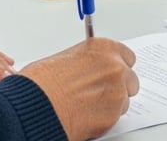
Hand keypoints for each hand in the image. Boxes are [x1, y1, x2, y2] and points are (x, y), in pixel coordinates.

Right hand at [22, 38, 138, 140]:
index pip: (126, 56)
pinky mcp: (113, 116)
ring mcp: (117, 93)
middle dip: (118, 86)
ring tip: (88, 106)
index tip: (111, 72)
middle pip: (130, 79)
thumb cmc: (41, 82)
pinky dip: (104, 119)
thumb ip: (85, 62)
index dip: (118, 65)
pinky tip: (86, 116)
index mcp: (103, 48)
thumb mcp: (63, 58)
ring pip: (124, 100)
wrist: (36, 105)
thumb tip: (87, 69)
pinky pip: (115, 118)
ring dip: (111, 104)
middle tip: (99, 92)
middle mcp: (115, 68)